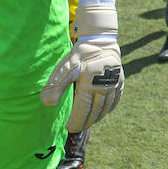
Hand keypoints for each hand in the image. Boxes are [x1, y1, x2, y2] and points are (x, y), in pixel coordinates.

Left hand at [40, 0, 121, 132]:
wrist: (100, 39)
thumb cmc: (80, 54)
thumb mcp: (65, 68)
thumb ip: (55, 86)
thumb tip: (47, 104)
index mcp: (89, 85)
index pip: (82, 110)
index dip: (76, 121)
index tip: (69, 128)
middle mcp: (104, 88)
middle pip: (95, 112)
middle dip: (85, 123)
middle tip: (77, 129)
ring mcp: (114, 85)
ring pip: (106, 108)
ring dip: (97, 118)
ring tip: (88, 123)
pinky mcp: (120, 81)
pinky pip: (116, 100)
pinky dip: (109, 109)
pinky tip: (103, 112)